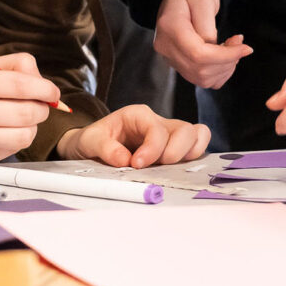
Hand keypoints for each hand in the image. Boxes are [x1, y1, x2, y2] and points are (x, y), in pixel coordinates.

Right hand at [0, 52, 59, 166]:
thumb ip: (15, 67)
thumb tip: (45, 85)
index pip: (19, 85)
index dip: (44, 88)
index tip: (52, 91)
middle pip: (26, 113)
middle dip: (42, 108)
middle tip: (39, 105)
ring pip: (23, 135)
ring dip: (32, 126)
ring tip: (22, 119)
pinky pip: (12, 150)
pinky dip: (16, 139)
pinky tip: (5, 131)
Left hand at [55, 105, 210, 167]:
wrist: (92, 146)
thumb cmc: (93, 140)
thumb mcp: (90, 141)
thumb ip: (105, 148)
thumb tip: (124, 160)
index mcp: (138, 115)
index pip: (156, 129)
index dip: (152, 149)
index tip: (137, 164)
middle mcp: (157, 122)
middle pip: (184, 129)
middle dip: (176, 151)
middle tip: (159, 166)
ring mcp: (168, 135)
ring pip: (195, 135)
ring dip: (189, 153)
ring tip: (171, 168)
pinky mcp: (173, 149)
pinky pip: (196, 147)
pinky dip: (194, 157)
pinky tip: (179, 169)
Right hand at [153, 0, 252, 87]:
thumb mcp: (204, 0)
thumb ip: (208, 25)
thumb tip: (217, 49)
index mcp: (169, 27)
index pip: (198, 54)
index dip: (226, 56)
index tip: (246, 48)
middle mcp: (165, 47)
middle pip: (200, 69)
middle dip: (228, 61)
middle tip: (239, 42)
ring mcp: (170, 58)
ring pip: (202, 79)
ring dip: (225, 67)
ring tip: (231, 46)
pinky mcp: (178, 66)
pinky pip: (202, 80)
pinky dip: (219, 73)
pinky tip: (224, 56)